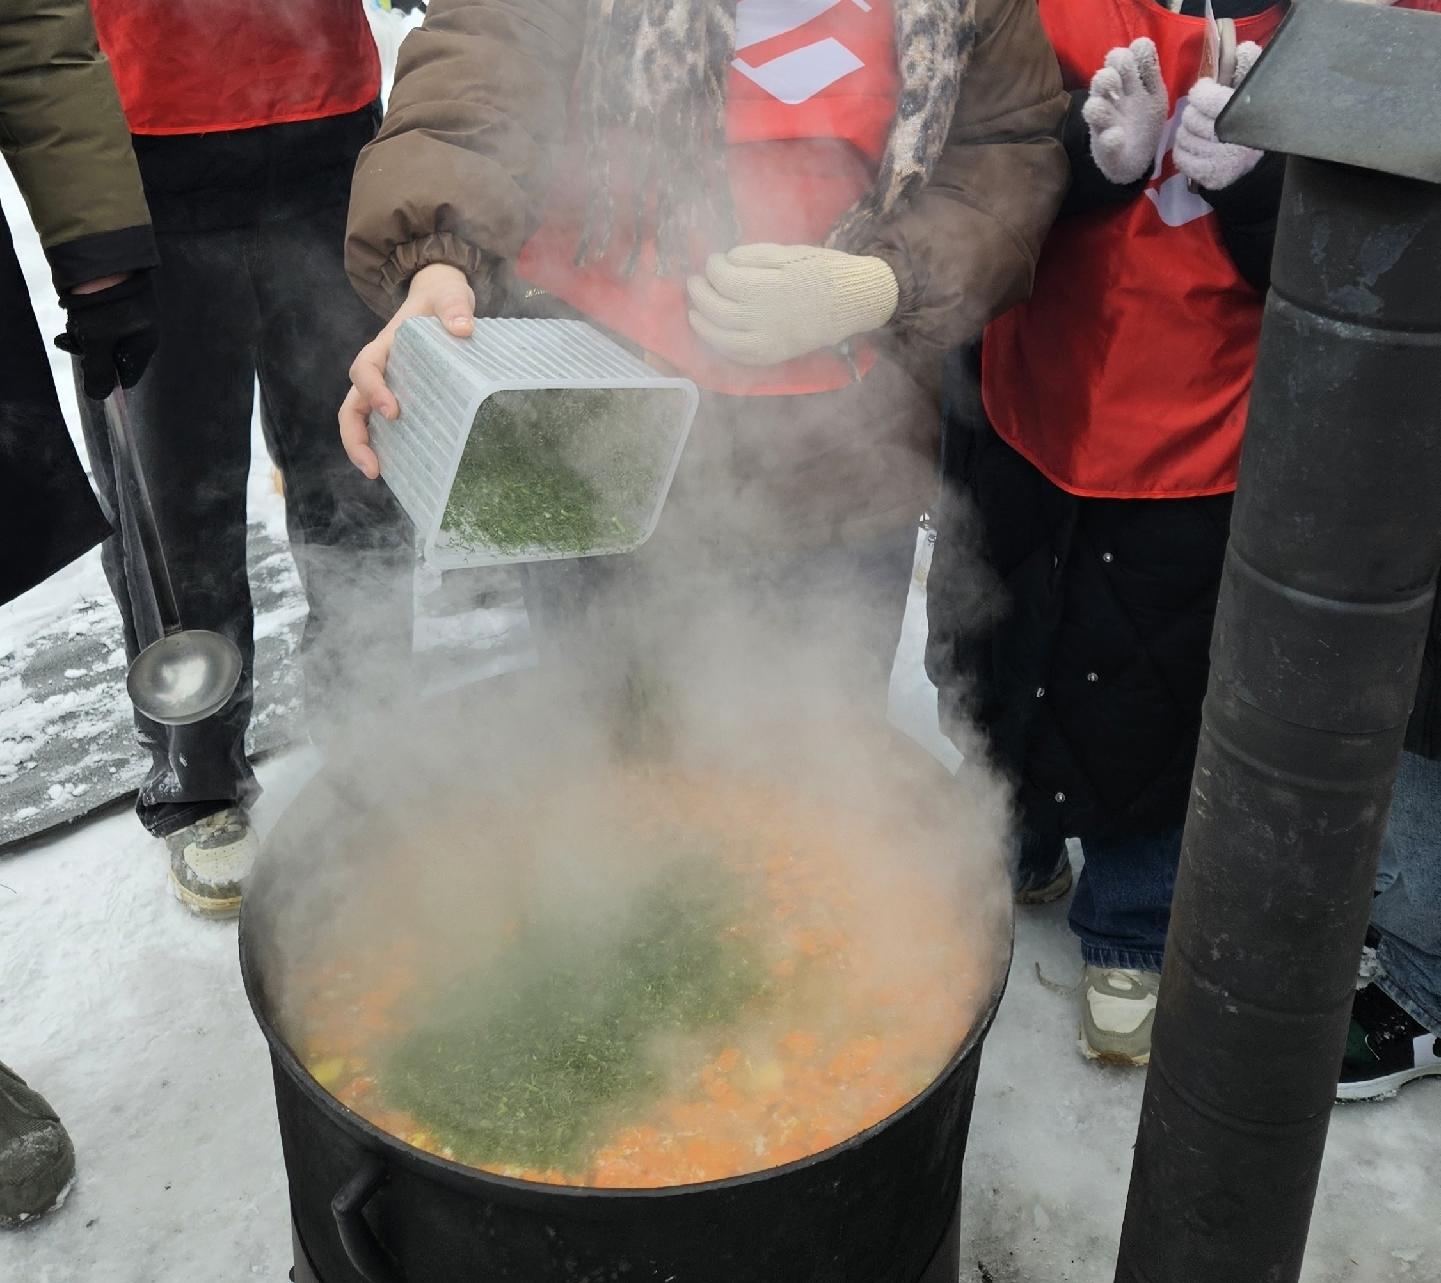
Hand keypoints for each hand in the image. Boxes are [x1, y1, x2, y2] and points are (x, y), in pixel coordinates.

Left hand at [54, 273, 159, 400]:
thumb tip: (99, 396)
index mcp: (145, 345)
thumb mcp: (98, 342)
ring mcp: (135, 313)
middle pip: (114, 355)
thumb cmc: (104, 307)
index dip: (105, 376)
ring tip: (72, 322)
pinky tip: (79, 310)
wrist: (104, 259)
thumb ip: (98, 371)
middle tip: (70, 340)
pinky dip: (91, 319)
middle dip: (91, 351)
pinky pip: (107, 319)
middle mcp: (145, 331)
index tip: (85, 364)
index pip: (127, 375)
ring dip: (87, 334)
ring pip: (107, 336)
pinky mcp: (123, 298)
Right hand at [339, 263, 474, 478]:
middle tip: (371, 465)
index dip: (373, 390)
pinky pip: (383, 425)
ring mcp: (387, 385)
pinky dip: (385, 446)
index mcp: (384, 346)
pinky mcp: (402, 397)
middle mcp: (379, 369)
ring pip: (360, 418)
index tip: (392, 411)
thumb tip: (462, 328)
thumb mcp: (449, 295)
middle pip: (352, 404)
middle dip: (355, 435)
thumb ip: (454, 308)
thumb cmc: (441, 297)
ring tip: (376, 473)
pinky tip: (400, 468)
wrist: (440, 296)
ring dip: (362, 446)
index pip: (365, 369)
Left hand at [686, 244, 897, 366]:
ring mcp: (769, 342)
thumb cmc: (822, 270)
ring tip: (694, 310)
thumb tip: (726, 261)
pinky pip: (740, 356)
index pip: (725, 280)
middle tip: (695, 281)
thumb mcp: (789, 252)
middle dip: (701, 294)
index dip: (713, 268)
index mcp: (769, 288)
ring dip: (702, 324)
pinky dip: (721, 346)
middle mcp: (765, 319)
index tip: (713, 260)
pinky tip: (712, 333)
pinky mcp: (774, 355)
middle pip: (718, 310)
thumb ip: (753, 256)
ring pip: (723, 338)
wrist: (852, 300)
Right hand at [1081, 38, 1168, 186]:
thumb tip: (1142, 42)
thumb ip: (1149, 71)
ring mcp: (1105, 124)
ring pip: (1094, 107)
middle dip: (1111, 75)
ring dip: (1099, 105)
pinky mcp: (1104, 147)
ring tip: (1106, 105)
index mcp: (1124, 84)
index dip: (1128, 54)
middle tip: (1120, 80)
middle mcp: (1111, 100)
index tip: (1140, 51)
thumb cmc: (1143, 121)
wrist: (1136, 159)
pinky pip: (1104, 141)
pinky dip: (1110, 138)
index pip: (1121, 59)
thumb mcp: (1153, 93)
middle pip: (1104, 78)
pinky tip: (1116, 136)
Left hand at [1174, 43, 1265, 191]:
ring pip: (1183, 137)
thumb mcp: (1254, 92)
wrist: (1259, 162)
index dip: (1201, 92)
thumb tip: (1243, 47)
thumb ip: (1247, 68)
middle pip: (1191, 117)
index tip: (1204, 91)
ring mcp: (1221, 159)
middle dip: (1193, 114)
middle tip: (1202, 115)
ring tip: (1198, 131)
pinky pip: (1181, 158)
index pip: (1205, 97)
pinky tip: (1194, 147)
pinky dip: (1183, 151)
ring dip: (1186, 133)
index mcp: (1242, 112)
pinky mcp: (1211, 176)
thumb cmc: (1252, 120)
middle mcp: (1232, 137)